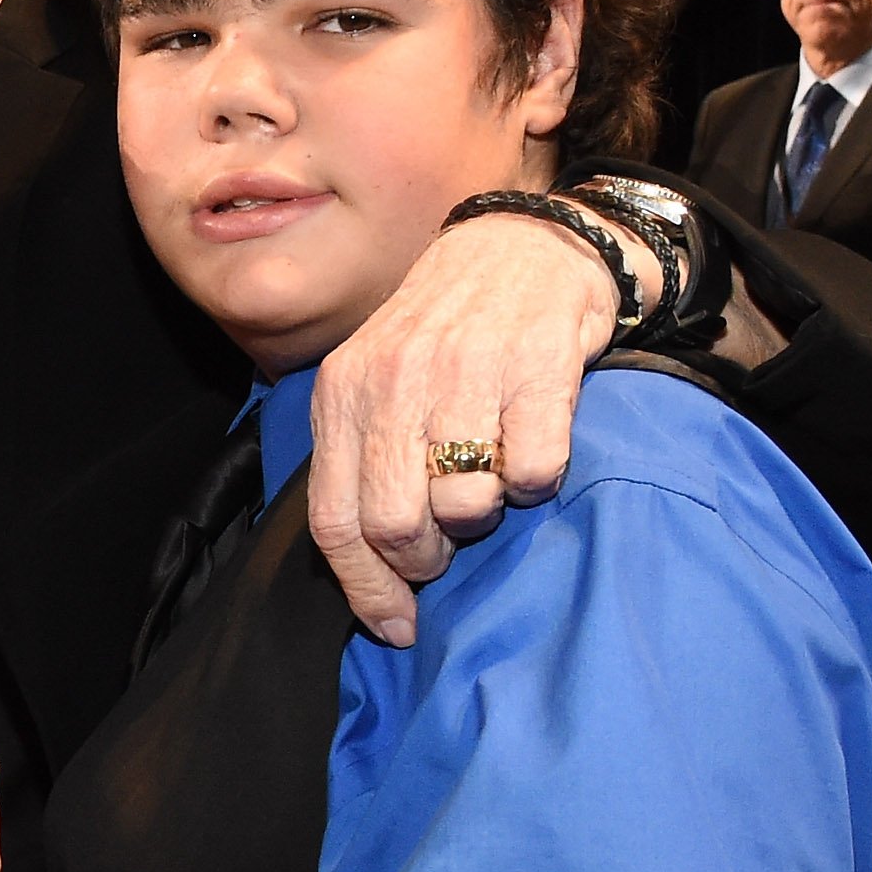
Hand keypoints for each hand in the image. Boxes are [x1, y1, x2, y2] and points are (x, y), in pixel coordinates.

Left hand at [307, 209, 652, 645]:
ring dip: (483, 518)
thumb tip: (362, 568)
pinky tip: (531, 455)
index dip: (365, 589)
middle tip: (447, 546)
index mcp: (342, 395)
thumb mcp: (375, 383)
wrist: (520, 245)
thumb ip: (360, 460)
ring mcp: (465, 372)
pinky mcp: (538, 366)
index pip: (334, 523)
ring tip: (489, 486)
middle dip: (425, 559)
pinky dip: (537, 483)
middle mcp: (394, 382)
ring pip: (464, 505)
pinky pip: (533, 471)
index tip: (396, 626)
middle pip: (394, 525)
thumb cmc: (444, 335)